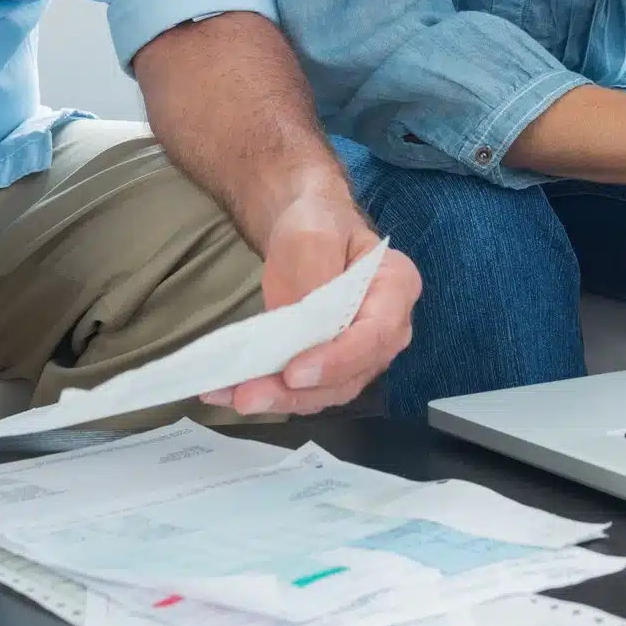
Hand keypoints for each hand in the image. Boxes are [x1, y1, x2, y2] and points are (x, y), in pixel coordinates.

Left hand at [202, 192, 417, 416]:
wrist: (304, 232)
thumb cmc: (318, 225)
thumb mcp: (314, 234)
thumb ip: (316, 274)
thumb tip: (306, 324)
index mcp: (396, 287)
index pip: (376, 334)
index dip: (338, 359)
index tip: (294, 371)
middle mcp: (387, 330)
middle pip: (352, 375)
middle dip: (300, 391)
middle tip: (249, 395)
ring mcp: (359, 354)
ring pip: (327, 392)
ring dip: (281, 400)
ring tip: (234, 397)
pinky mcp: (329, 367)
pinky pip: (306, 390)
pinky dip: (270, 394)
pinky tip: (230, 392)